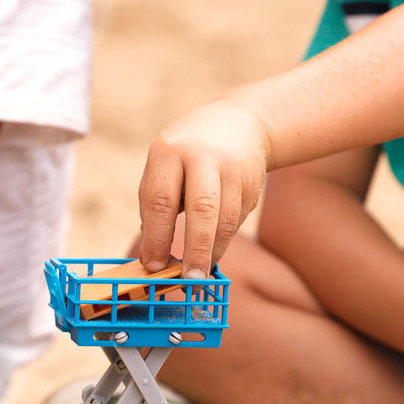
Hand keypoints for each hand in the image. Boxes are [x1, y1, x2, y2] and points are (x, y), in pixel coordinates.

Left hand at [138, 99, 270, 277]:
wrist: (240, 123)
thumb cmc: (185, 154)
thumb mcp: (162, 166)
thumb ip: (153, 206)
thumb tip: (151, 256)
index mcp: (169, 151)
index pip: (160, 200)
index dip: (156, 237)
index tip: (153, 266)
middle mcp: (203, 157)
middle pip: (202, 209)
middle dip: (195, 249)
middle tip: (189, 280)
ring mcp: (233, 169)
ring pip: (226, 219)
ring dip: (212, 252)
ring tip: (199, 274)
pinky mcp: (253, 183)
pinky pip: (237, 220)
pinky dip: (223, 241)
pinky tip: (212, 253)